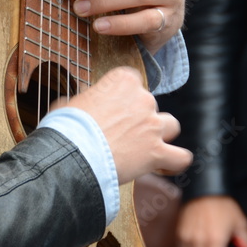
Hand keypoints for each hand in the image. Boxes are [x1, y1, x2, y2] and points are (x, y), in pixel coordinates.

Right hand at [62, 67, 191, 183]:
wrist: (72, 153)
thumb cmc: (66, 128)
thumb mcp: (68, 104)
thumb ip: (83, 101)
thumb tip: (77, 106)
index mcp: (123, 81)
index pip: (132, 81)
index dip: (122, 97)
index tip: (112, 109)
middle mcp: (143, 99)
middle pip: (149, 105)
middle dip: (138, 118)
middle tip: (119, 134)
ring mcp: (153, 125)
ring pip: (171, 125)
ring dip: (160, 134)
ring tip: (144, 146)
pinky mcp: (157, 152)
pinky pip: (180, 157)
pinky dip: (175, 162)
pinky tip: (167, 166)